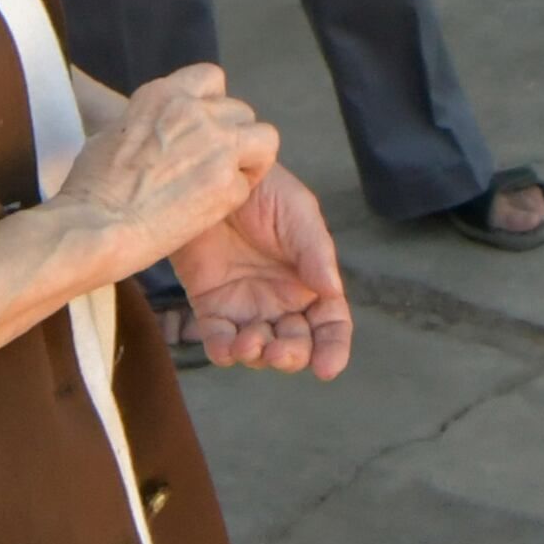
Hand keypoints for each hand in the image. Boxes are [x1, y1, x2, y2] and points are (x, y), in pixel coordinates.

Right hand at [54, 65, 278, 271]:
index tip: (203, 127)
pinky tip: (210, 209)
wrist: (94, 226)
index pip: (211, 78)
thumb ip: (149, 122)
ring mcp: (215, 144)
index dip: (213, 104)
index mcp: (163, 95)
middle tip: (210, 164)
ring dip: (250, 159)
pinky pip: (249, 182)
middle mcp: (194, 111)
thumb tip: (159, 130)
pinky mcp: (227, 182)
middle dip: (231, 136)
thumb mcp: (114, 132)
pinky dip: (234, 196)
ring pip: (264, 138)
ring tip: (225, 181)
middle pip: (241, 111)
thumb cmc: (91, 188)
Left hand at [166, 168, 351, 378]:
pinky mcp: (210, 306)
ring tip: (248, 344)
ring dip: (256, 355)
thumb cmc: (264, 190)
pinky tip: (226, 349)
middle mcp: (281, 301)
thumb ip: (315, 253)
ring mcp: (245, 307)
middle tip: (279, 352)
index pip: (330, 324)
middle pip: (295, 345)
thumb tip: (333, 292)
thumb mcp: (298, 213)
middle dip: (291, 356)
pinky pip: (218, 338)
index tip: (327, 368)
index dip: (333, 348)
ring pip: (258, 349)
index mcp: (311, 282)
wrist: (212, 175)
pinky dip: (223, 351)